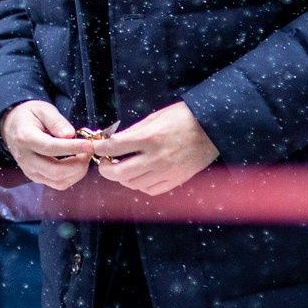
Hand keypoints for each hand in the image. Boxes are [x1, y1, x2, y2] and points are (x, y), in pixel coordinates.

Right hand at [2, 100, 93, 190]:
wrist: (13, 126)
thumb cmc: (30, 116)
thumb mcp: (43, 110)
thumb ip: (56, 121)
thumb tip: (70, 135)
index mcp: (25, 138)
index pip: (50, 148)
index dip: (72, 148)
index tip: (88, 145)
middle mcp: (25, 158)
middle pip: (55, 170)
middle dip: (78, 164)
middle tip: (89, 151)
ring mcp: (30, 171)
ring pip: (58, 181)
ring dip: (77, 172)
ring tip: (84, 156)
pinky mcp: (35, 177)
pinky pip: (57, 183)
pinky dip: (72, 176)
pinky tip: (77, 163)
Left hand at [92, 102, 219, 195]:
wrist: (212, 128)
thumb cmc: (182, 118)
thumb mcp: (154, 118)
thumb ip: (132, 132)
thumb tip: (111, 141)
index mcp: (149, 138)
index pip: (114, 147)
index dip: (99, 147)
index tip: (95, 146)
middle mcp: (156, 158)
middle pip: (119, 172)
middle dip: (106, 168)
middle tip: (105, 161)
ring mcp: (167, 172)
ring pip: (133, 183)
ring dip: (122, 177)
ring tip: (122, 166)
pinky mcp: (176, 180)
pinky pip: (150, 190)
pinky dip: (139, 185)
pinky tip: (138, 175)